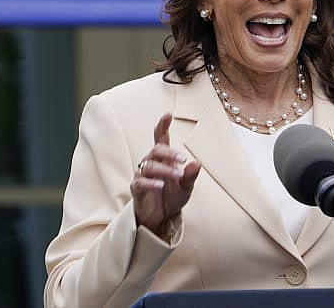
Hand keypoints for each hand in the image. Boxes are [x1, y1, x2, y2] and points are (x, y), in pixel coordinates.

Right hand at [131, 112, 200, 237]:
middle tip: (184, 159)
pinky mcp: (137, 189)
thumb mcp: (186, 187)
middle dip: (170, 152)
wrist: (161, 219)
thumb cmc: (172, 198)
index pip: (160, 138)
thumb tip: (197, 163)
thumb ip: (190, 175)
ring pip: (150, 165)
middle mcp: (151, 163)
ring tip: (178, 177)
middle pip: (156, 150)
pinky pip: (140, 182)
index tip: (168, 114)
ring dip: (166, 170)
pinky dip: (151, 183)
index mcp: (163, 159)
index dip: (162, 126)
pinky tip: (160, 185)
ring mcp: (142, 175)